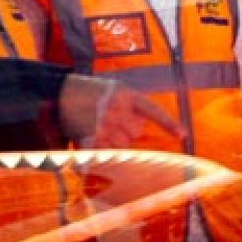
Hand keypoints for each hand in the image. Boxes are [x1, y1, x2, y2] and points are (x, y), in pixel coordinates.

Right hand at [58, 75, 181, 148]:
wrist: (58, 93)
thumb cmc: (90, 91)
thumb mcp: (114, 88)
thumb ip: (132, 104)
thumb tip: (145, 127)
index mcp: (125, 94)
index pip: (153, 110)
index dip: (169, 124)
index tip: (183, 135)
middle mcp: (116, 109)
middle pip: (136, 133)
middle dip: (127, 130)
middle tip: (109, 120)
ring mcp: (103, 125)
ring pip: (122, 145)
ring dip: (114, 141)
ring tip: (98, 127)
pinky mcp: (90, 138)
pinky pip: (106, 152)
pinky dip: (103, 151)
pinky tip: (93, 139)